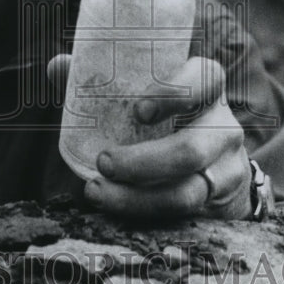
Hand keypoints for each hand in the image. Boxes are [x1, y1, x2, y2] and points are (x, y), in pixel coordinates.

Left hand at [49, 54, 251, 220]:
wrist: (219, 166)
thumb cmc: (170, 120)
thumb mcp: (150, 96)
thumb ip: (105, 80)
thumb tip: (56, 66)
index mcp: (209, 90)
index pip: (206, 79)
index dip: (176, 93)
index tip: (139, 110)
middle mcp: (224, 128)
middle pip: (191, 150)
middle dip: (142, 162)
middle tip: (104, 162)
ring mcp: (227, 170)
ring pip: (187, 192)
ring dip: (137, 198)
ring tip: (96, 191)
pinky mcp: (218, 205)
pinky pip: (183, 217)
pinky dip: (144, 214)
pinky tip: (115, 208)